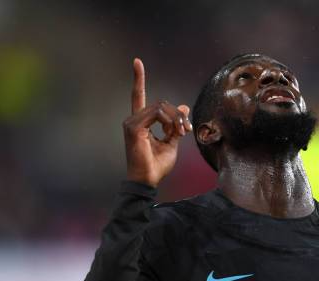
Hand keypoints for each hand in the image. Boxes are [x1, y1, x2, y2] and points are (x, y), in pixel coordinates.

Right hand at [122, 58, 192, 186]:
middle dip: (178, 114)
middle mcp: (133, 119)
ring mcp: (131, 122)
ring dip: (176, 119)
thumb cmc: (156, 165)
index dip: (138, 79)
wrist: (147, 180)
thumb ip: (176, 125)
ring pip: (161, 107)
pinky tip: (173, 132)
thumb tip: (184, 106)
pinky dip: (169, 121)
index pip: (138, 96)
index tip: (136, 61)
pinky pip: (157, 114)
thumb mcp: (171, 142)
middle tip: (186, 130)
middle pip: (161, 104)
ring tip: (182, 133)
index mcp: (140, 122)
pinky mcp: (133, 127)